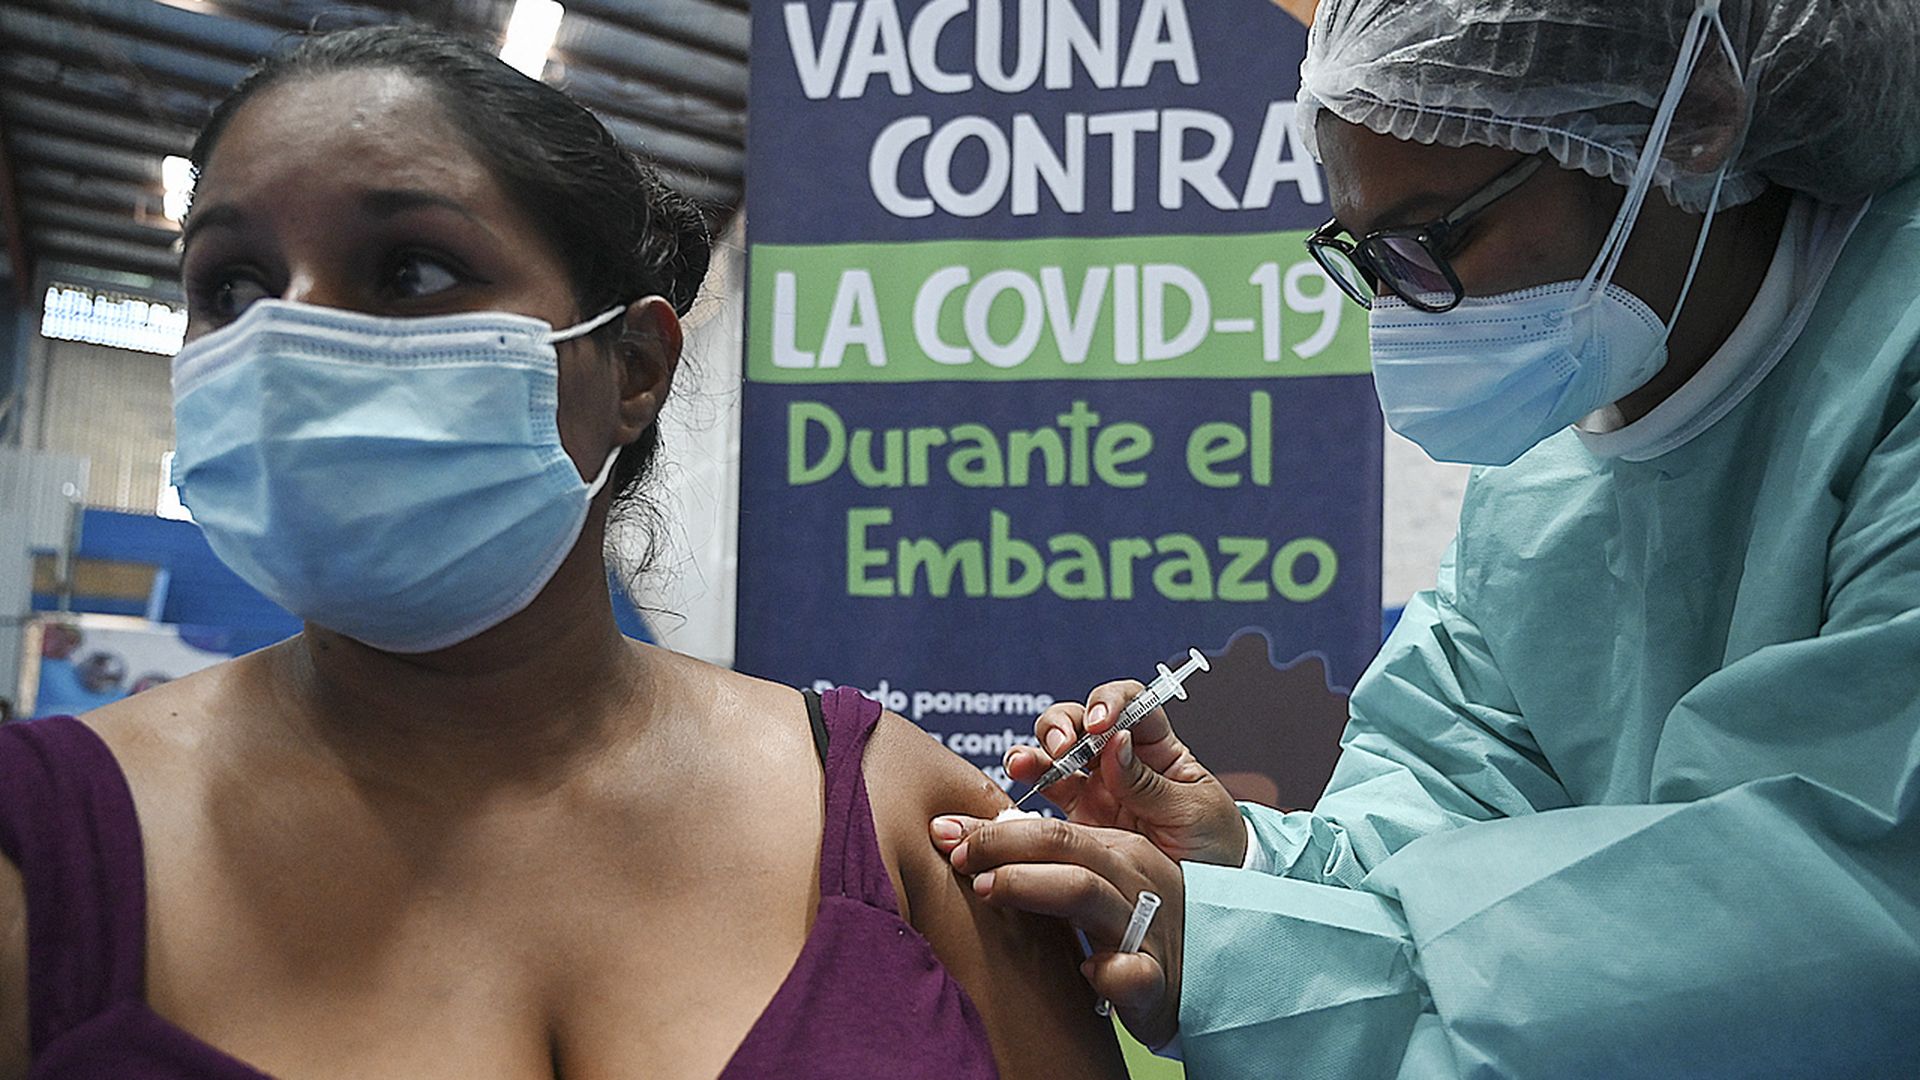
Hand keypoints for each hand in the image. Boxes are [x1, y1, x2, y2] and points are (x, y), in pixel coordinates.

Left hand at [942, 814, 1186, 1049]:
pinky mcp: (1156, 979)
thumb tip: (970, 834)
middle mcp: (1131, 878)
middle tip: (956, 857)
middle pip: (1062, 845)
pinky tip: (1085, 970)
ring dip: (1032, 886)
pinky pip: (1134, 971)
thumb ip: (1046, 857)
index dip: (990, 828)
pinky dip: (1108, 971)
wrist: (1208, 974)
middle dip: (1000, 845)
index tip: (943, 831)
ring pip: (1087, 892)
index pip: (1047, 827)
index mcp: (1117, 850)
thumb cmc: (1133, 923)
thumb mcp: (1097, 878)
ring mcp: (1146, 926)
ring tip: (987, 891)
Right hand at [1010, 680, 1245, 866]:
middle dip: (1064, 724)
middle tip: (1062, 748)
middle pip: (1081, 719)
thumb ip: (1148, 782)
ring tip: (1023, 764)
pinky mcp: (1075, 818)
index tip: (1100, 724)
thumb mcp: (1191, 811)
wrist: (1204, 895)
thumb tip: (1114, 740)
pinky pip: (1043, 793)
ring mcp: (1094, 787)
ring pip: (1054, 750)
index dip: (1110, 703)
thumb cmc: (1212, 843)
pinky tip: (1015, 782)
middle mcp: (1119, 760)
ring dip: (1036, 749)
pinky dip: (1025, 782)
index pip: (1130, 704)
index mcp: (1157, 747)